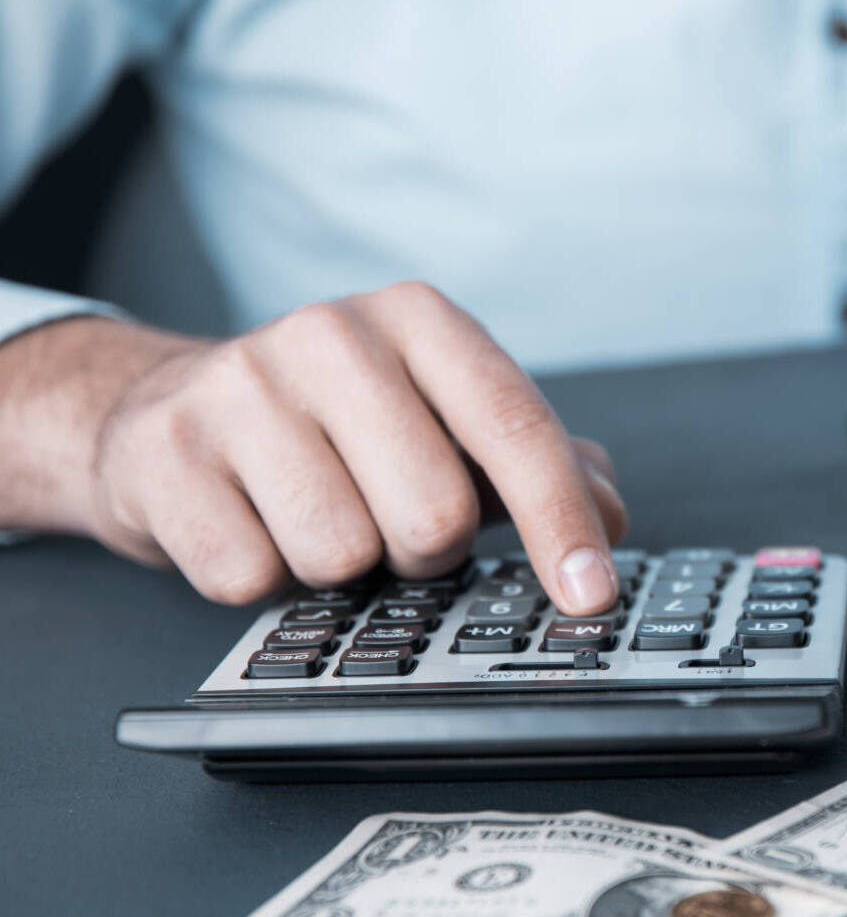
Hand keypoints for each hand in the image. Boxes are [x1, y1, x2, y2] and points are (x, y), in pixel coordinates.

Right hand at [1, 284, 626, 610]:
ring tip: (313, 516)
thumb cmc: (334, 423)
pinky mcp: (165, 452)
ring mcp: (239, 388)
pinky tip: (250, 525)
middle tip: (390, 524)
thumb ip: (536, 461)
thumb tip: (610, 513)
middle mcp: (331, 335)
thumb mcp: (443, 419)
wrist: (168, 408)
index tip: (590, 596)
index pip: (515, 427)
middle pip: (434, 513)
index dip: (561, 522)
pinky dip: (263, 578)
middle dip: (425, 550)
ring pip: (341, 554)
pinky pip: (250, 578)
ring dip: (340, 567)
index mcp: (418, 320)